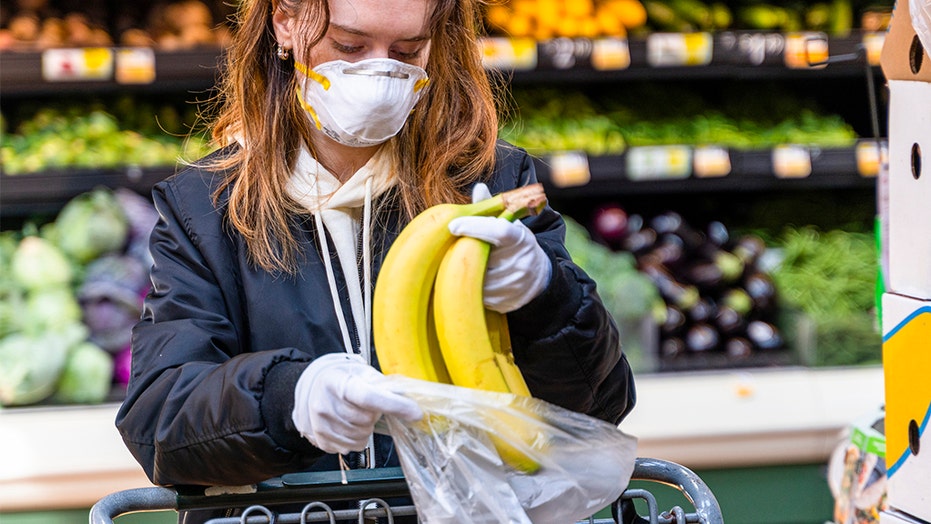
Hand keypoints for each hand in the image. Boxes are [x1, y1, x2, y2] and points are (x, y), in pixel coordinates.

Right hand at [292, 353, 421, 454]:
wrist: (314, 387)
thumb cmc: (342, 380)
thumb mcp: (362, 373)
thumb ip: (384, 386)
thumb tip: (412, 399)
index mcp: (337, 382)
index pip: (368, 397)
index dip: (394, 405)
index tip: (415, 412)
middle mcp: (324, 403)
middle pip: (366, 420)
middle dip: (374, 415)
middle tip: (367, 407)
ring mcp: (319, 423)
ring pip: (360, 437)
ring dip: (366, 429)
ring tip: (357, 416)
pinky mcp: (319, 439)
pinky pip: (350, 448)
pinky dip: (356, 440)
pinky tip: (349, 426)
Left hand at [447, 183, 551, 312]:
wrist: (539, 280)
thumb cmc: (517, 247)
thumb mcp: (511, 226)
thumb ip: (492, 210)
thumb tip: (478, 188)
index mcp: (520, 240)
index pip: (498, 231)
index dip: (475, 227)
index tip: (453, 225)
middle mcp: (518, 263)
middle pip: (481, 256)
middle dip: (464, 252)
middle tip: (450, 248)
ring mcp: (511, 286)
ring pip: (476, 277)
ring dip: (463, 270)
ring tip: (458, 264)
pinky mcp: (502, 303)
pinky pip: (476, 295)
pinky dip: (467, 286)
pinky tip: (465, 280)